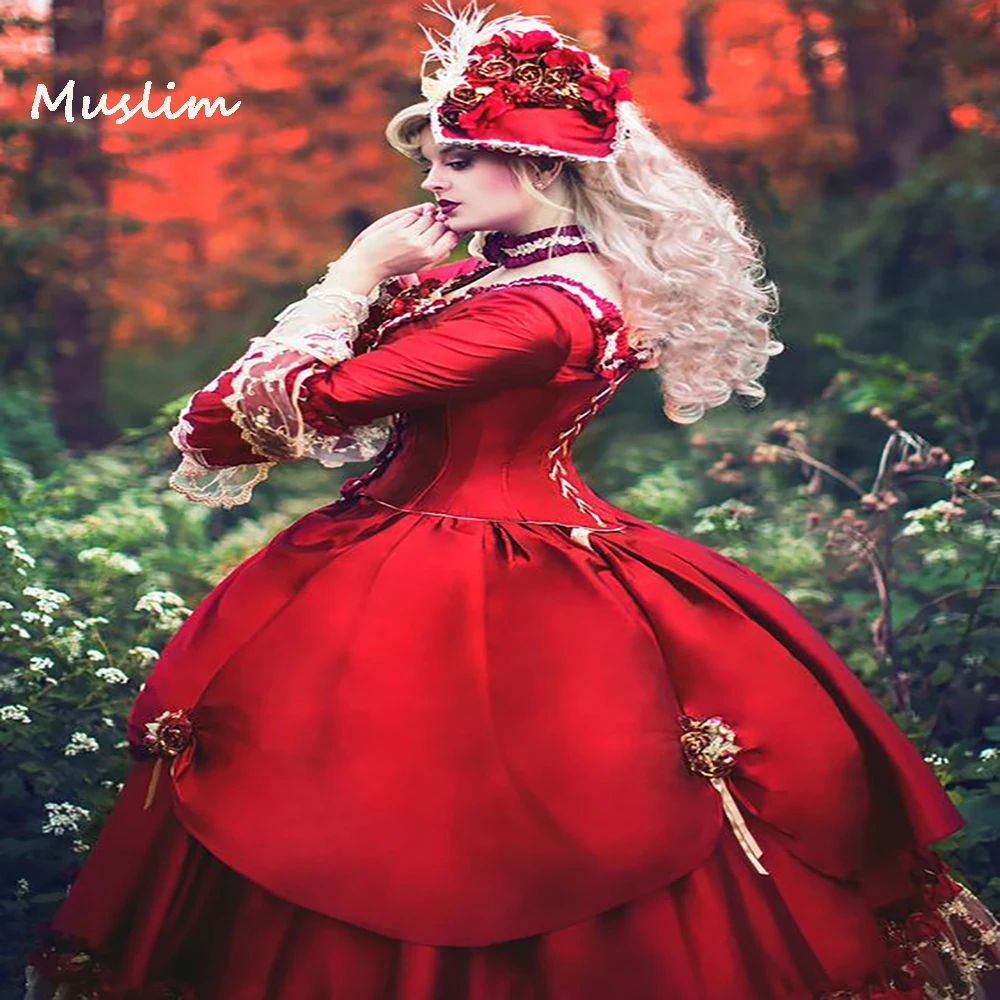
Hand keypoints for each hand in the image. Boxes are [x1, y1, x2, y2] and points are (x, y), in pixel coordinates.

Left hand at [344, 203, 460, 281]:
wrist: (370, 264)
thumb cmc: (396, 264)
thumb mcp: (421, 264)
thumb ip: (438, 252)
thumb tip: (453, 233)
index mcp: (430, 258)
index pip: (453, 236)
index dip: (450, 230)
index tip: (444, 230)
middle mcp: (422, 247)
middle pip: (441, 225)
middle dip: (436, 223)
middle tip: (424, 230)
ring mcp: (410, 236)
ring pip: (427, 217)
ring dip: (422, 219)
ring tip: (412, 230)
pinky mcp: (398, 228)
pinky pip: (412, 215)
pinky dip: (408, 218)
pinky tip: (401, 228)